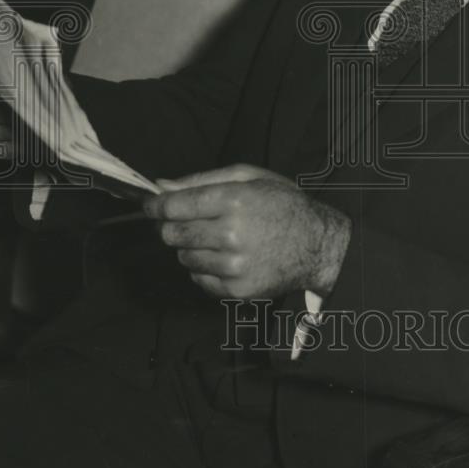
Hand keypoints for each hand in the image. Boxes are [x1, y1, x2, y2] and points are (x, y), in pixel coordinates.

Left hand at [143, 164, 351, 299]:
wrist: (317, 244)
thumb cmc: (282, 205)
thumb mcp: (249, 178)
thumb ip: (202, 180)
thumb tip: (163, 185)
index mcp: (235, 201)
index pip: (176, 206)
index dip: (156, 206)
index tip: (151, 205)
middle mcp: (232, 234)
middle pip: (173, 234)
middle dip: (172, 226)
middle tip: (186, 221)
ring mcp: (235, 266)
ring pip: (184, 258)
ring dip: (190, 247)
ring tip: (215, 238)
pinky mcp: (237, 290)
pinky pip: (199, 279)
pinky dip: (204, 268)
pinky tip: (225, 257)